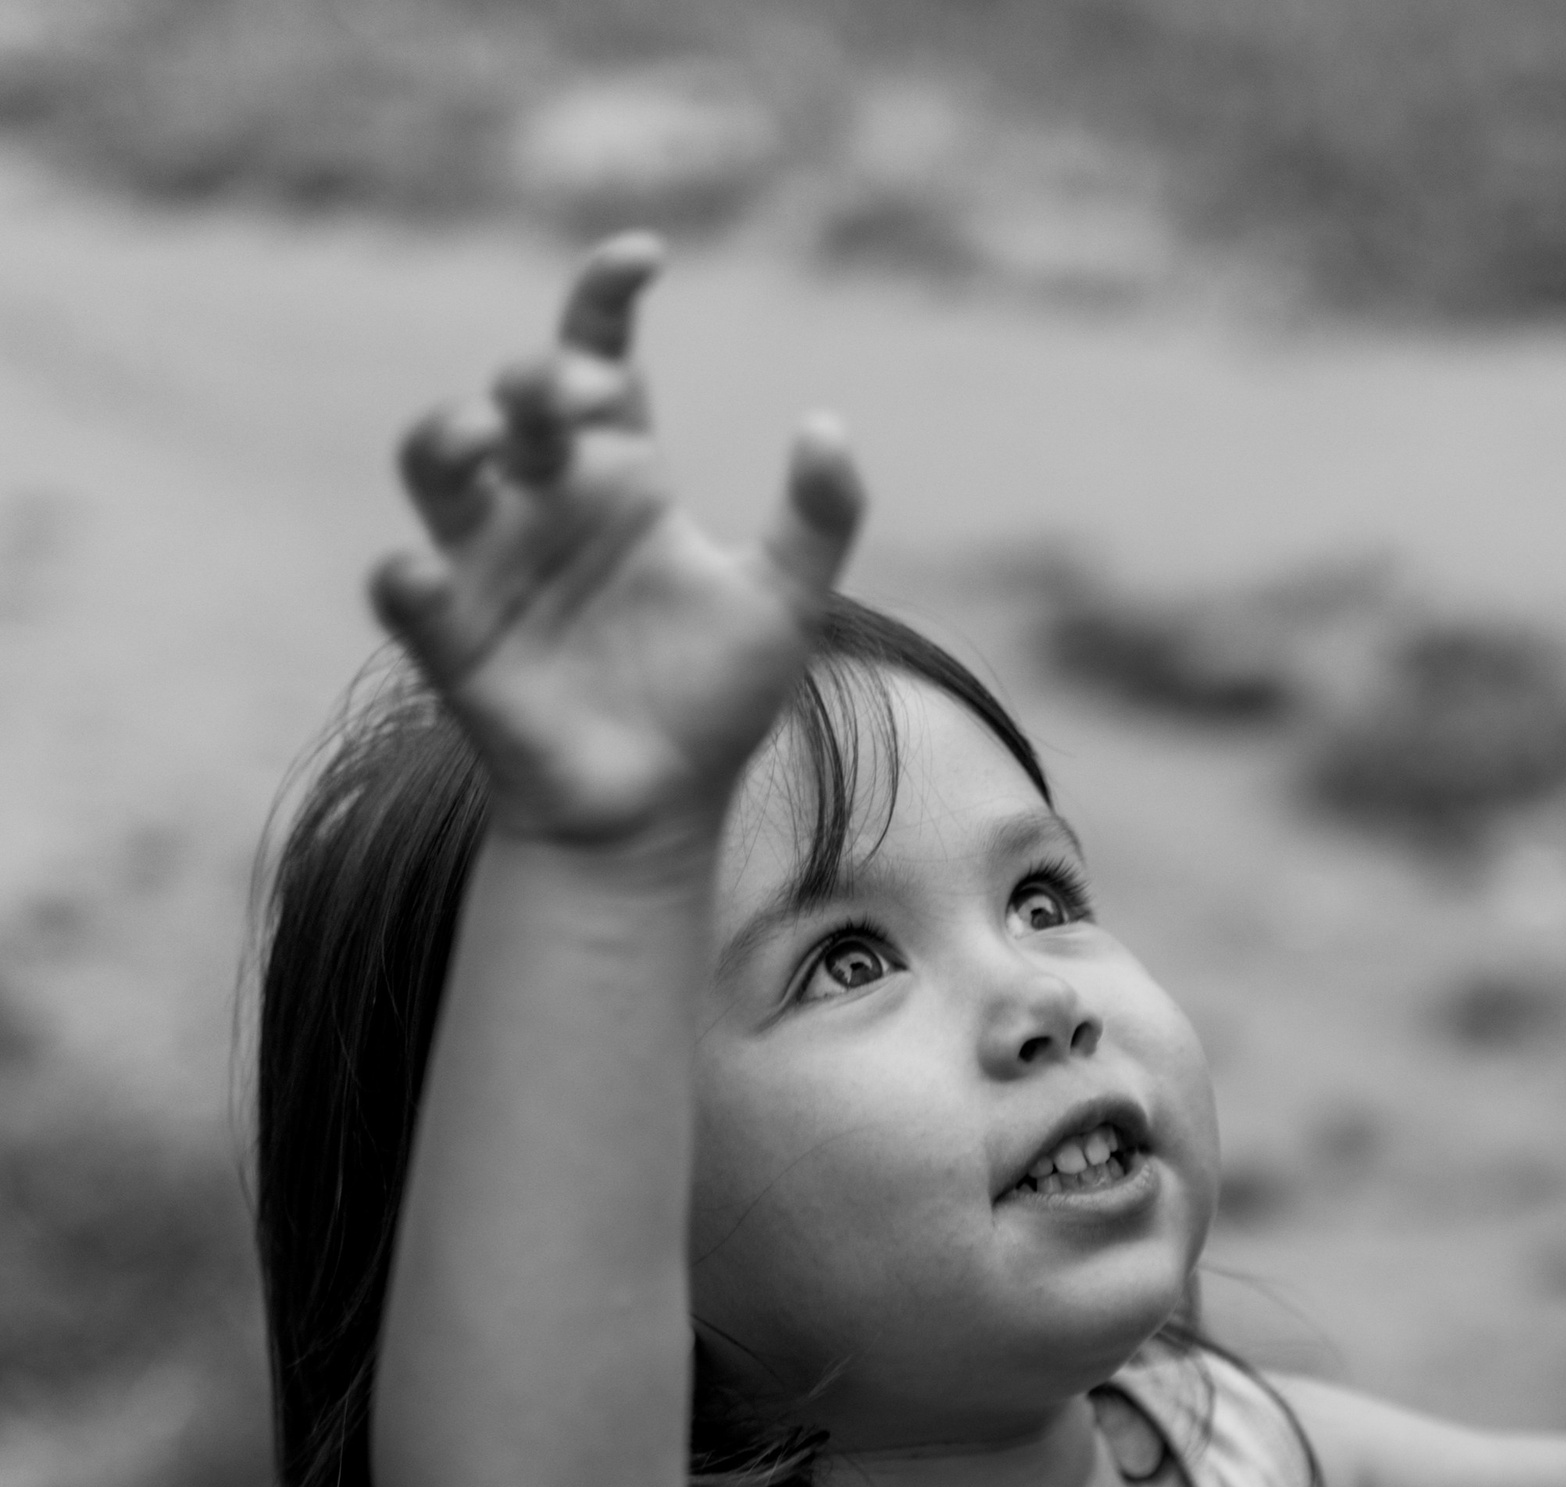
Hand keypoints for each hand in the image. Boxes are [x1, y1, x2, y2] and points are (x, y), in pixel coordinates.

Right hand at [370, 237, 862, 845]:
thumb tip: (825, 424)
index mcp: (617, 476)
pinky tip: (432, 576)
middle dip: (544, 379)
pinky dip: (408, 575)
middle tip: (595, 400)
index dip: (606, 294)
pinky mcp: (453, 639)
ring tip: (490, 440)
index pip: (597, 355)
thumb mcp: (785, 607)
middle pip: (518, 399)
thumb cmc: (710, 706)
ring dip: (450, 437)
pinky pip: (404, 588)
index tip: (647, 257)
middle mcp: (545, 502)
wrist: (658, 815)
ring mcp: (492, 565)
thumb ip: (818, 518)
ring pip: (433, 462)